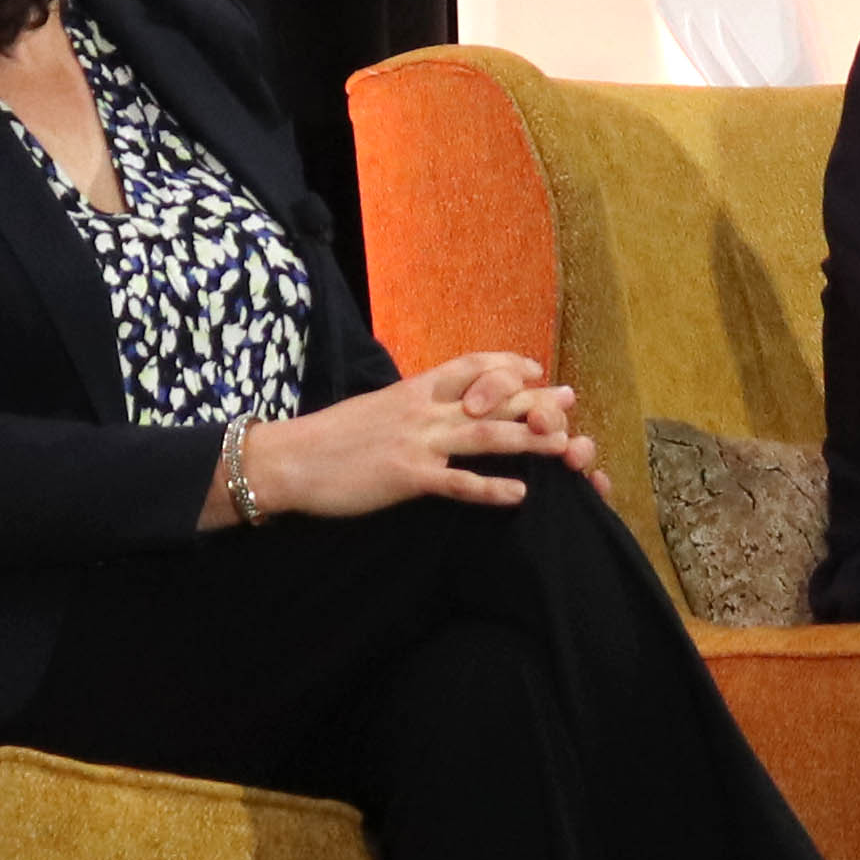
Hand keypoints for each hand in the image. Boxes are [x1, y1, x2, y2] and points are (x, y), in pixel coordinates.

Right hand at [245, 353, 587, 517]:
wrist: (288, 459)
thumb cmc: (329, 438)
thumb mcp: (375, 409)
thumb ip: (410, 406)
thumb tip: (434, 407)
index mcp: (414, 389)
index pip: (471, 365)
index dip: (508, 364)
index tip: (536, 368)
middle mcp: (422, 409)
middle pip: (491, 398)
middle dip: (535, 399)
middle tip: (571, 400)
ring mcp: (417, 442)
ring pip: (485, 436)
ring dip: (528, 440)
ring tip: (563, 447)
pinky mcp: (407, 476)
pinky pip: (458, 483)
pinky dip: (491, 489)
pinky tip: (518, 495)